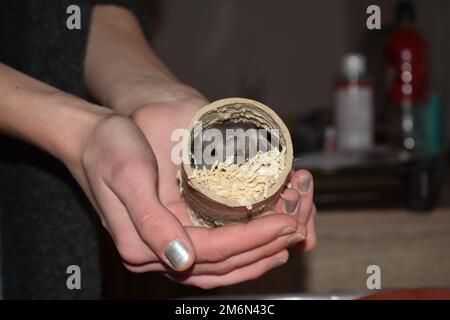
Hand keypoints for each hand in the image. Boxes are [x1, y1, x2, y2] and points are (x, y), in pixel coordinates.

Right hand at [66, 111, 301, 288]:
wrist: (91, 138)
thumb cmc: (109, 149)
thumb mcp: (128, 177)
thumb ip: (150, 222)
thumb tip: (182, 259)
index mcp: (144, 243)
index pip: (212, 251)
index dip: (253, 240)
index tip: (286, 223)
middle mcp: (155, 251)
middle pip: (220, 264)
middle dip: (262, 250)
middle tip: (296, 231)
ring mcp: (163, 245)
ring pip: (218, 265)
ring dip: (255, 255)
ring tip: (285, 241)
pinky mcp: (170, 233)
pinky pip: (211, 252)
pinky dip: (239, 250)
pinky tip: (258, 240)